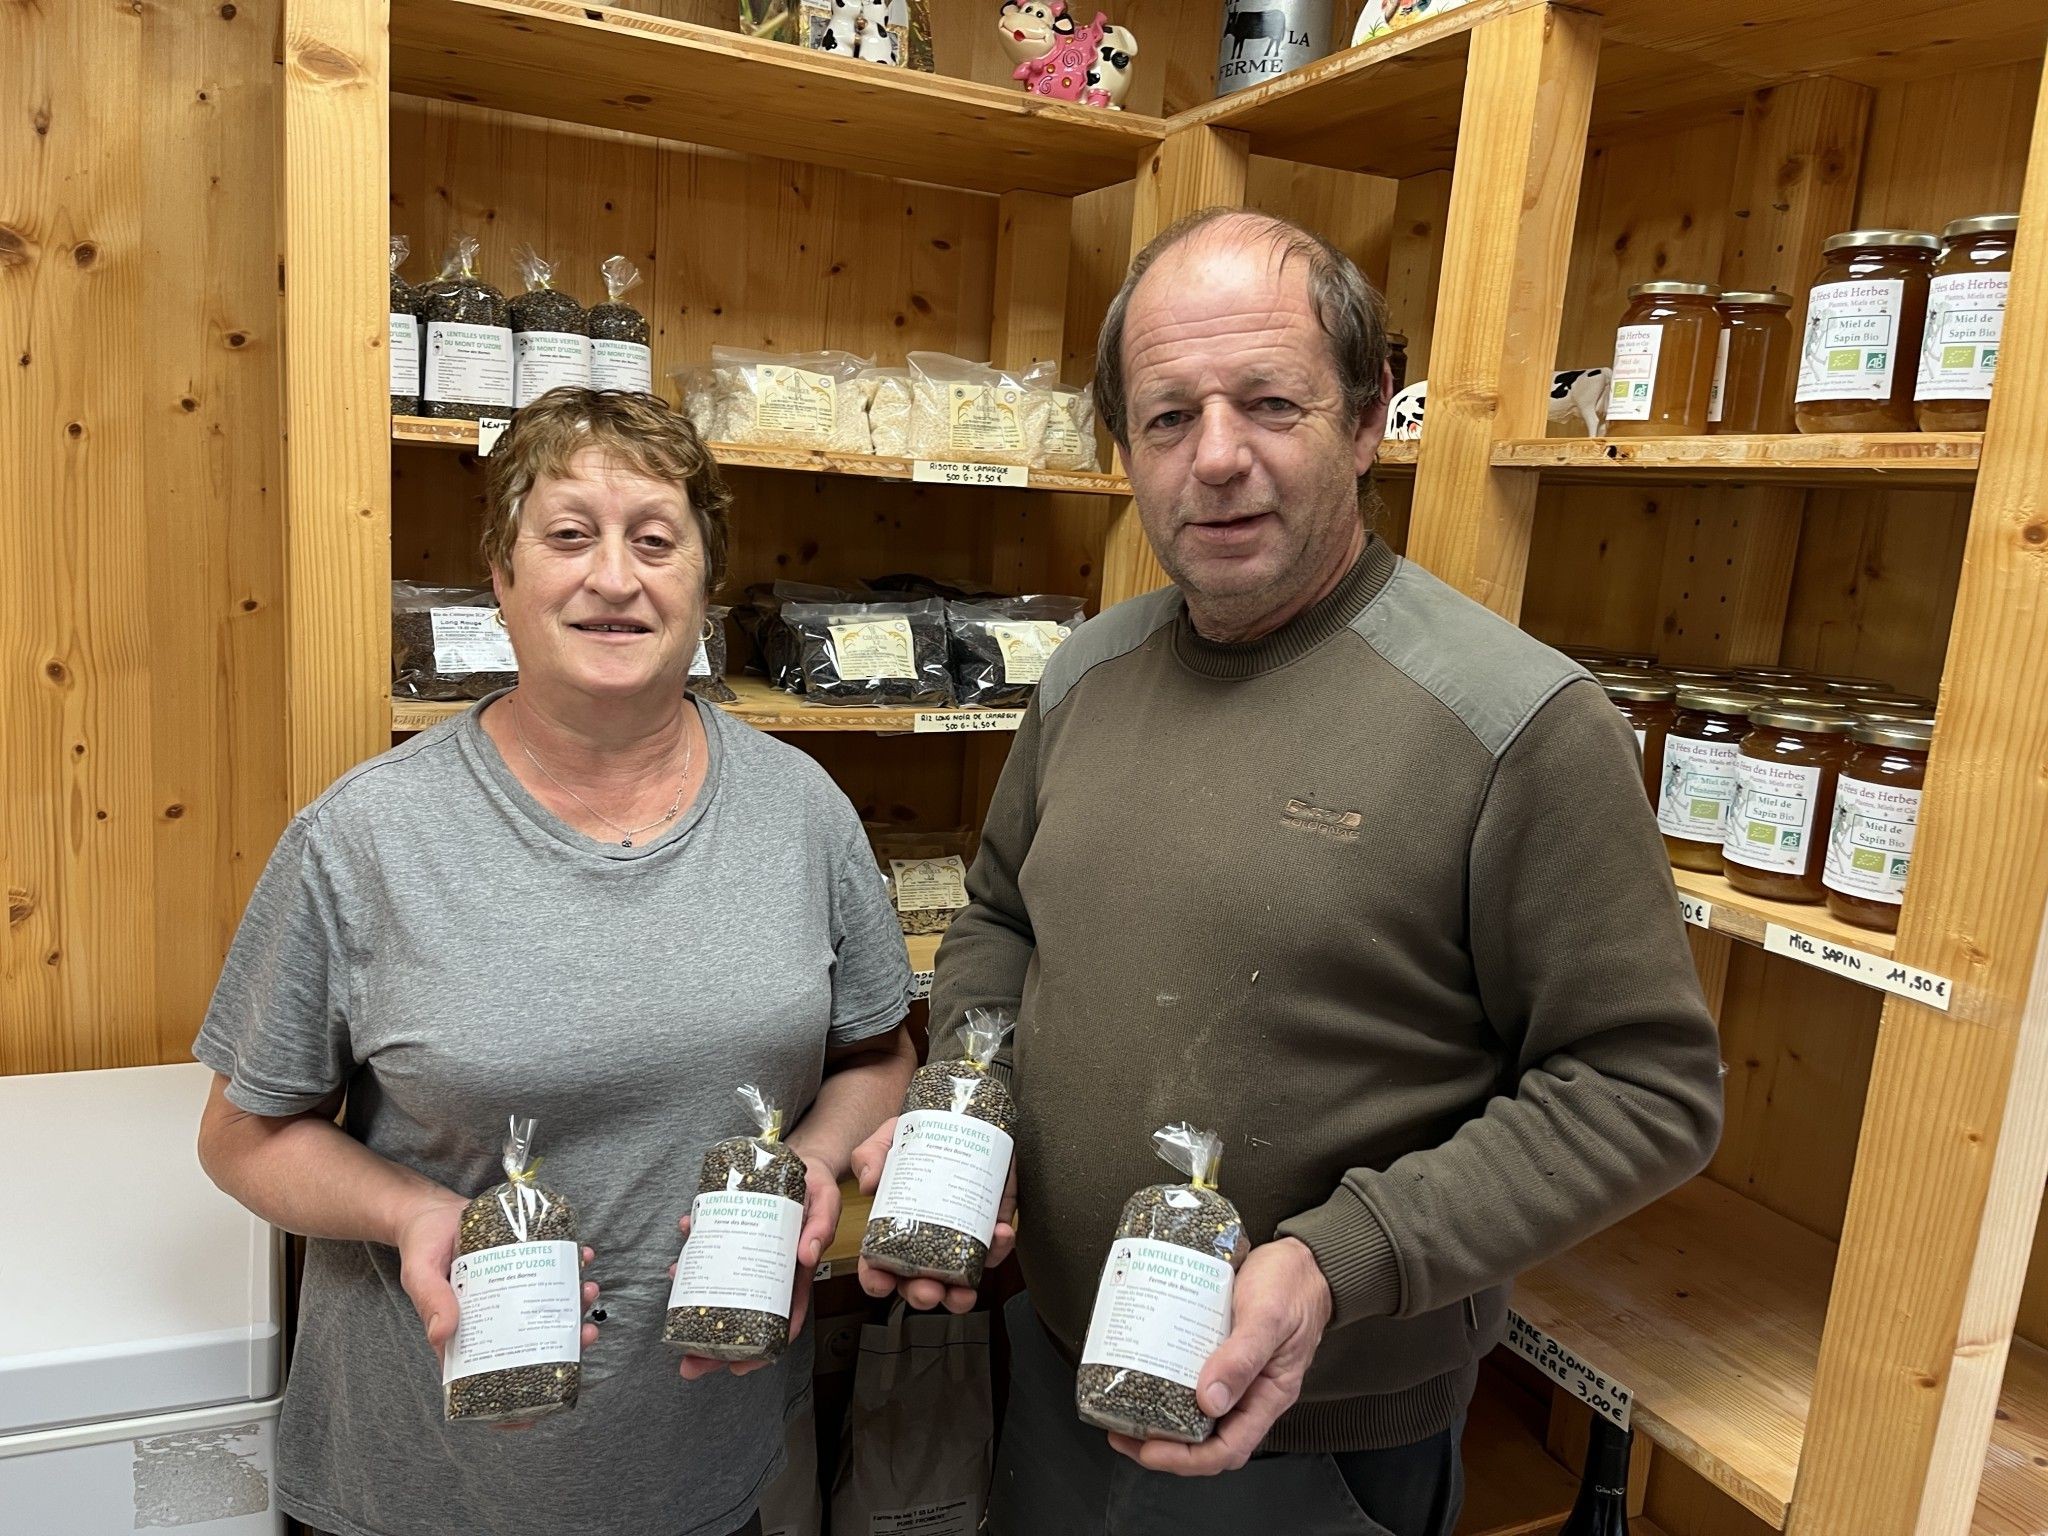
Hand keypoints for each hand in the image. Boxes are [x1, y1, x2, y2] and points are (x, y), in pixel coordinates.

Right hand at [397, 1190, 600, 1429]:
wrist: (430, 1210)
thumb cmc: (421, 1246)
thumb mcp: (420, 1273)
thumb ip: (431, 1301)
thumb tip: (443, 1334)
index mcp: (465, 1334)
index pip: (490, 1376)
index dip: (514, 1400)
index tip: (543, 1411)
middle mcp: (493, 1319)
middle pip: (532, 1344)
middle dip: (565, 1344)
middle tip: (587, 1332)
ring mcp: (511, 1293)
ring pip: (548, 1310)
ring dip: (575, 1305)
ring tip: (589, 1289)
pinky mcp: (521, 1265)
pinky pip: (550, 1272)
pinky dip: (571, 1266)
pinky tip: (584, 1255)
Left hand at [672, 1151, 839, 1381]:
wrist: (801, 1160)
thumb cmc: (815, 1186)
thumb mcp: (825, 1201)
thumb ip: (820, 1226)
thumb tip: (807, 1255)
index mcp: (794, 1273)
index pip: (782, 1319)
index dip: (763, 1349)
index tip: (740, 1367)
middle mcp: (768, 1271)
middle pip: (744, 1317)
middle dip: (716, 1346)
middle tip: (690, 1363)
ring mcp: (747, 1255)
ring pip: (722, 1290)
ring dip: (697, 1306)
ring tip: (675, 1313)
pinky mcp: (732, 1235)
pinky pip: (710, 1254)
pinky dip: (692, 1259)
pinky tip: (677, 1263)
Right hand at [851, 1115, 1017, 1314]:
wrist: (954, 1116)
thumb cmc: (914, 1137)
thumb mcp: (888, 1140)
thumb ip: (872, 1155)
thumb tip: (870, 1182)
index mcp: (892, 1228)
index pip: (878, 1265)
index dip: (876, 1280)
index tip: (881, 1282)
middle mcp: (924, 1240)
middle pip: (918, 1282)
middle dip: (923, 1294)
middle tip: (929, 1289)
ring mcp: (957, 1236)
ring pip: (958, 1280)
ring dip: (961, 1294)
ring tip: (965, 1289)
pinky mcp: (987, 1225)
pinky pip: (994, 1247)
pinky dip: (998, 1248)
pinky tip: (999, 1234)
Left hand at [1107, 1236, 1331, 1475]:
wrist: (1303, 1258)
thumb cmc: (1293, 1285)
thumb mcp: (1268, 1317)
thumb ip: (1243, 1358)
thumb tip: (1210, 1401)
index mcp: (1268, 1395)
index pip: (1228, 1449)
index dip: (1187, 1459)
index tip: (1150, 1449)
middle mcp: (1250, 1392)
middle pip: (1205, 1440)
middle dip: (1163, 1446)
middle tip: (1122, 1433)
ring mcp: (1234, 1374)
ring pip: (1195, 1413)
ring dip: (1159, 1418)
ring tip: (1124, 1411)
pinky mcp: (1219, 1352)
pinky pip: (1191, 1378)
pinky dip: (1165, 1383)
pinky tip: (1143, 1373)